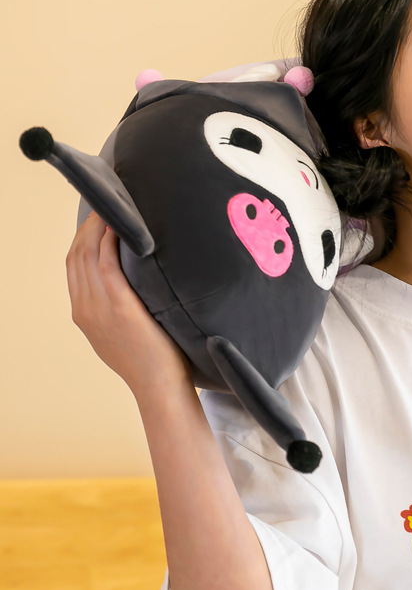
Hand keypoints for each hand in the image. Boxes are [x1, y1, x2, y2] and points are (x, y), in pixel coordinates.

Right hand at [66, 211, 190, 396]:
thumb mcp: (123, 330)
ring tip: (112, 207)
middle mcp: (84, 308)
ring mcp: (98, 308)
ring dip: (98, 228)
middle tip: (105, 203)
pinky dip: (110, 244)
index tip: (97, 218)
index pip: (73, 264)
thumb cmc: (153, 358)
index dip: (82, 236)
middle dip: (88, 225)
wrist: (159, 386)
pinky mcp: (119, 308)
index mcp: (83, 313)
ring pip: (88, 256)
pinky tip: (119, 229)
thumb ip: (117, 305)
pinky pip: (107, 267)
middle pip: (76, 254)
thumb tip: (133, 278)